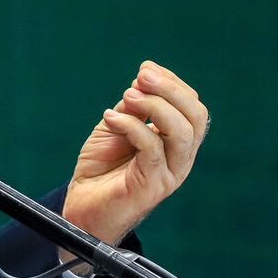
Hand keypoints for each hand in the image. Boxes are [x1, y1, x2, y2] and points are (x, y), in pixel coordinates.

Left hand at [61, 61, 207, 255]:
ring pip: (183, 133)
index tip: (145, 69)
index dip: (172, 82)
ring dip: (156, 106)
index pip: (191, 106)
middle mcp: (179, 158)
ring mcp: (169, 173)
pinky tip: (110, 119)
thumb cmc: (100, 168)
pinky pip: (152, 149)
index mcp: (175, 141)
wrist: (82, 208)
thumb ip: (133, 108)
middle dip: (171, 90)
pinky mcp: (151, 186)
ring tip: (127, 95)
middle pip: (196, 117)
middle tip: (141, 77)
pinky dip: (131, 127)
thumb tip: (142, 80)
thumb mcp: (116, 127)